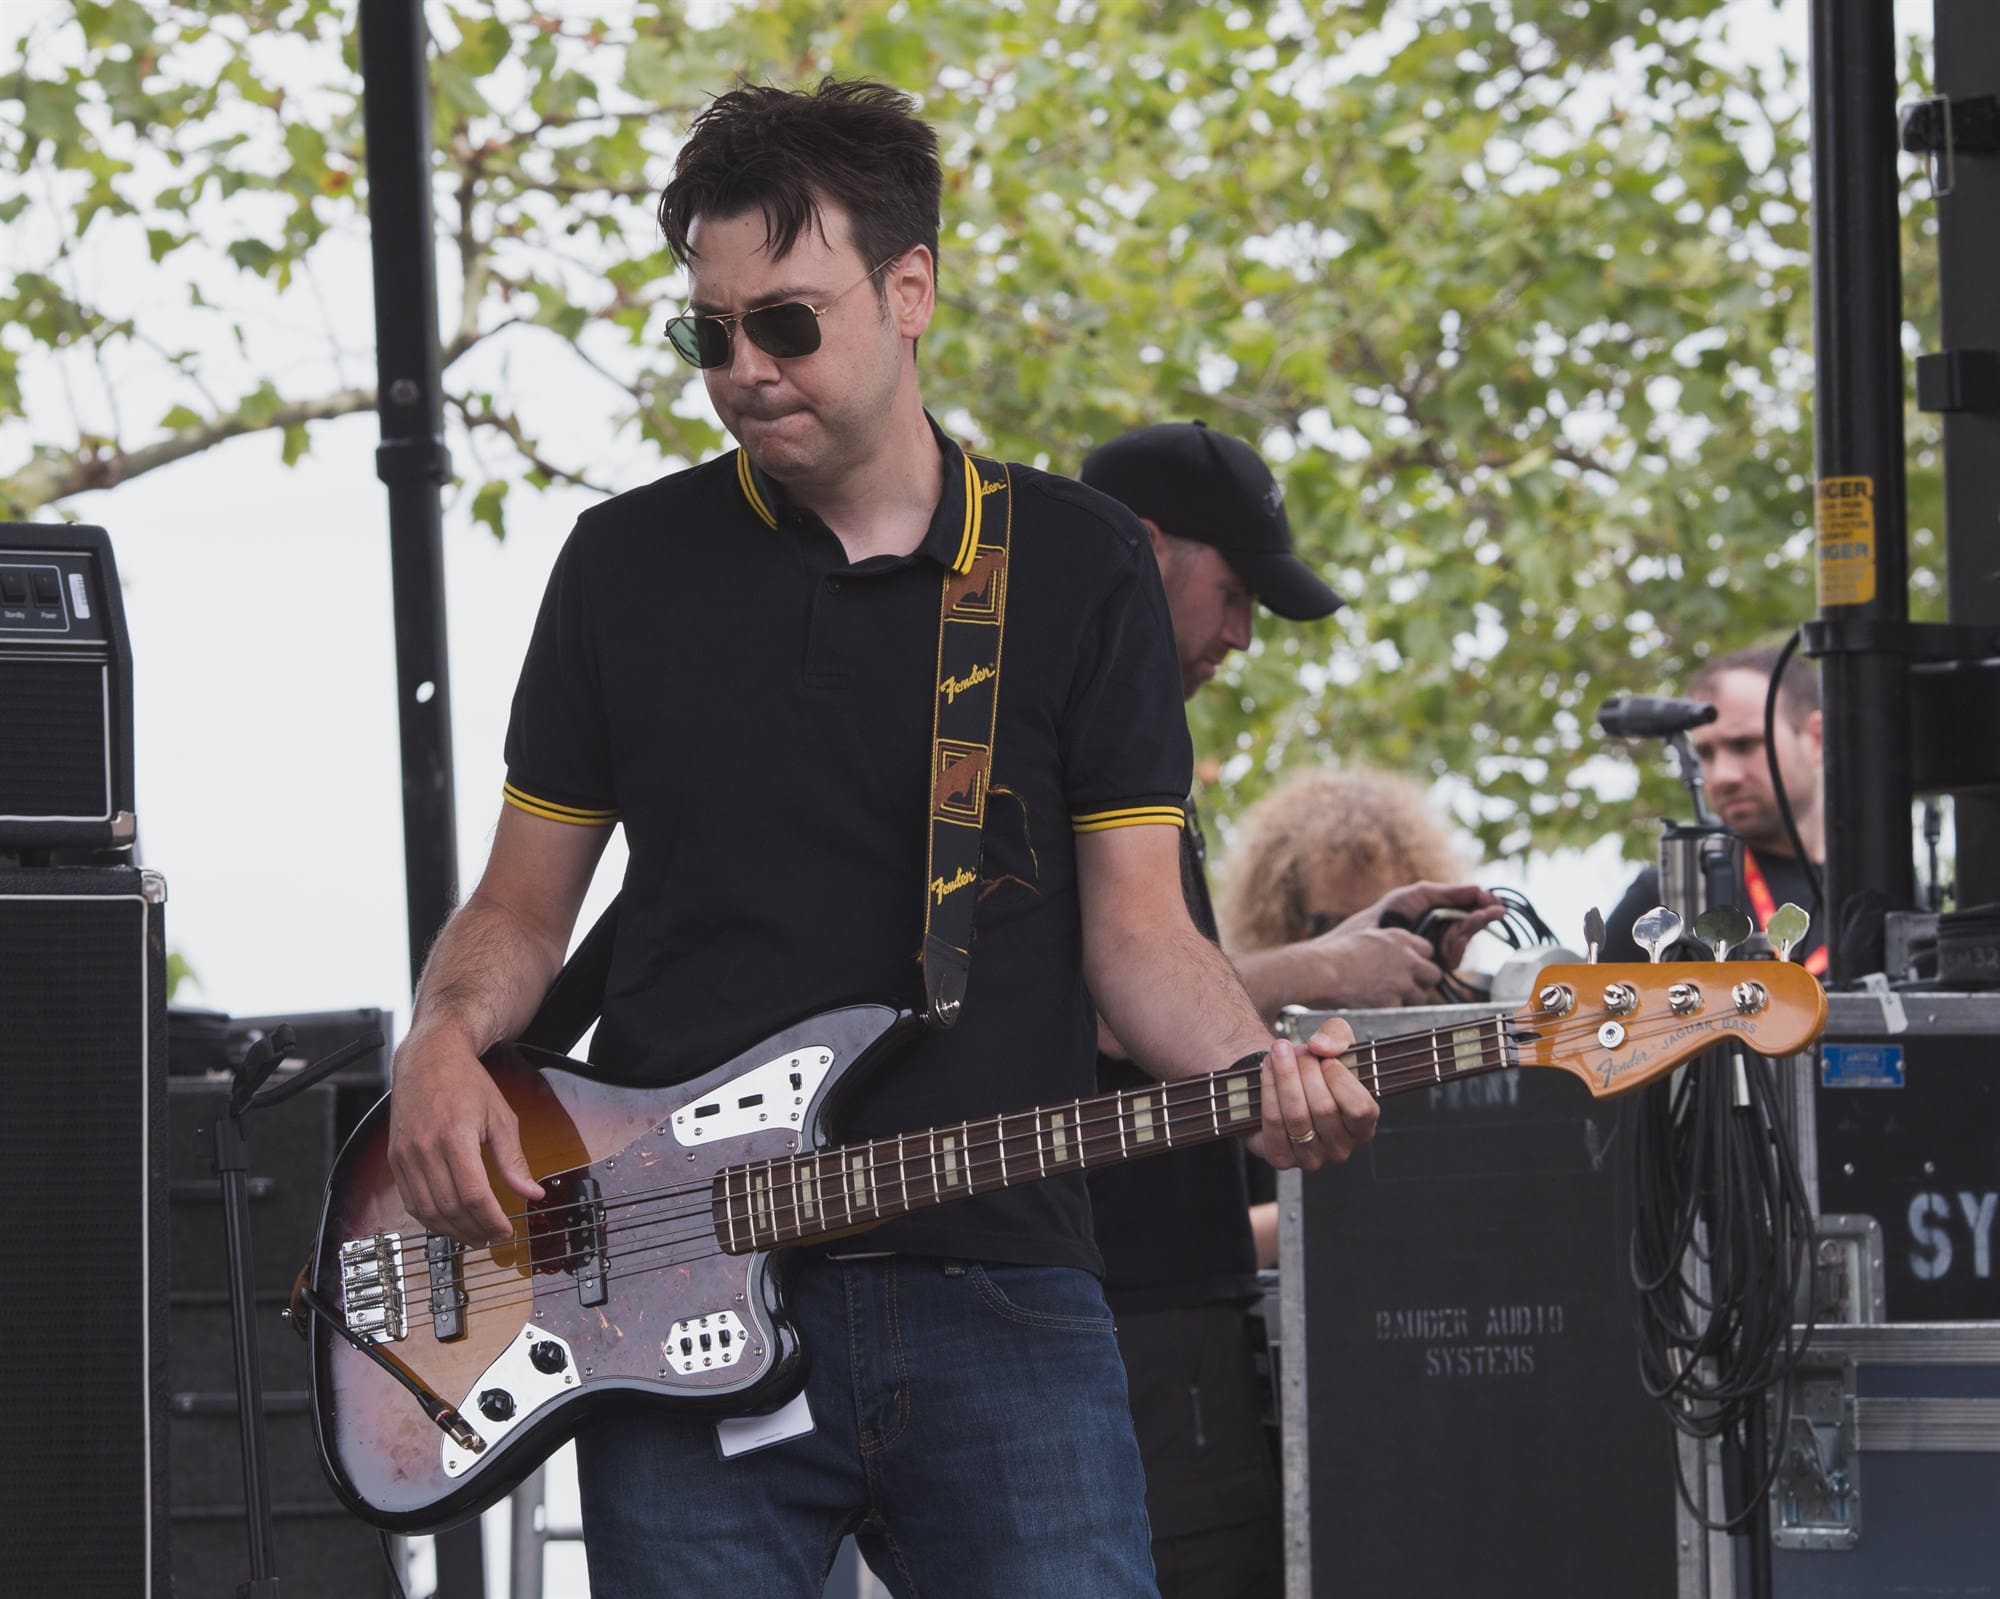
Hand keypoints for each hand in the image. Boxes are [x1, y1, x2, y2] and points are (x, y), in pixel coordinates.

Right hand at [387, 1028, 545, 1246]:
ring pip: (427, 1211)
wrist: (429, 1059)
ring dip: (452, 1231)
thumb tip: (533, 1193)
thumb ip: (514, 1159)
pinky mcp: (395, 1159)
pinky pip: (410, 1201)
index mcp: (455, 1137)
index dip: (491, 1220)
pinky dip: (430, 1218)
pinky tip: (449, 1222)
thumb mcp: (500, 1117)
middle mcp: (425, 1149)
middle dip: (474, 1230)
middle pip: (450, 1207)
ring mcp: (406, 1156)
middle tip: (493, 1238)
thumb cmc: (467, 1083)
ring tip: (474, 1236)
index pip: (474, 1195)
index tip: (506, 1231)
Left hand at [1245, 1019, 1377, 1170]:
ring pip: (1297, 1116)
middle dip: (1306, 1071)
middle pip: (1324, 1108)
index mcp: (1363, 1127)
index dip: (1341, 1080)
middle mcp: (1341, 1149)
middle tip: (1296, 1050)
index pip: (1361, 1109)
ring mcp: (1311, 1158)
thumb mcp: (1336, 1042)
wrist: (1284, 1081)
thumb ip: (1337, 1036)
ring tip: (1278, 1052)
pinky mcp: (1282, 1158)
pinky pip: (1273, 1124)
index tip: (1326, 1059)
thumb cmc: (1318, 1066)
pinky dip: (1268, 1092)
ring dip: (1284, 1077)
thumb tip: (1320, 1046)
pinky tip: (1266, 1070)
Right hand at [1301, 923, 1442, 1007]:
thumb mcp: (1363, 934)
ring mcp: (1402, 983)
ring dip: (1408, 999)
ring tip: (1386, 999)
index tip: (1409, 967)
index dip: (1419, 960)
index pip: (1428, 950)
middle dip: (1422, 981)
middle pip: (1434, 974)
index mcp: (1399, 938)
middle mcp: (1407, 959)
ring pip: (1421, 997)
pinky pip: (1402, 1012)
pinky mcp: (1393, 1004)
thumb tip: (1385, 950)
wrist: (1322, 971)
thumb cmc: (1333, 952)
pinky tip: (1374, 1008)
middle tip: (1405, 986)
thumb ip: (1382, 942)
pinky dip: (1390, 1012)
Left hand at [1364, 881, 1508, 972]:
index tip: (1493, 900)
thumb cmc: (1391, 911)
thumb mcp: (1422, 894)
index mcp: (1443, 910)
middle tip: (1495, 910)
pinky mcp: (1435, 964)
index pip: (1471, 906)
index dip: (1485, 903)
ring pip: (1467, 939)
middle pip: (1474, 923)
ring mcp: (1441, 948)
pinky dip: (1458, 945)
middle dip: (1485, 915)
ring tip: (1479, 917)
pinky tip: (1458, 937)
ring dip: (1474, 927)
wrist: (1370, 932)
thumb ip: (1450, 892)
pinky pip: (1455, 956)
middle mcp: (1445, 930)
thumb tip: (1480, 888)